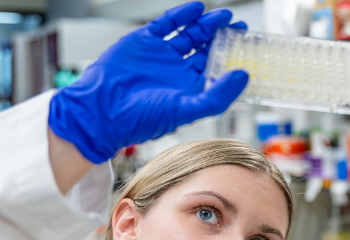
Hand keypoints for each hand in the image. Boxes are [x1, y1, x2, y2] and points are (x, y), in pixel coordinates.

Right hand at [48, 2, 248, 163]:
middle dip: (222, 36)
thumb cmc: (142, 119)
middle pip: (205, 48)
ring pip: (189, 34)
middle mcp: (177, 71)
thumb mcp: (187, 110)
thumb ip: (217, 94)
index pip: (216, 69)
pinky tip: (197, 9)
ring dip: (206, 24)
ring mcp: (161, 54)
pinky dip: (181, 15)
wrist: (103, 110)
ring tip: (222, 16)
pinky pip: (166, 24)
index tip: (246, 46)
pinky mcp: (144, 40)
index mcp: (189, 89)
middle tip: (239, 25)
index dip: (231, 57)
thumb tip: (244, 75)